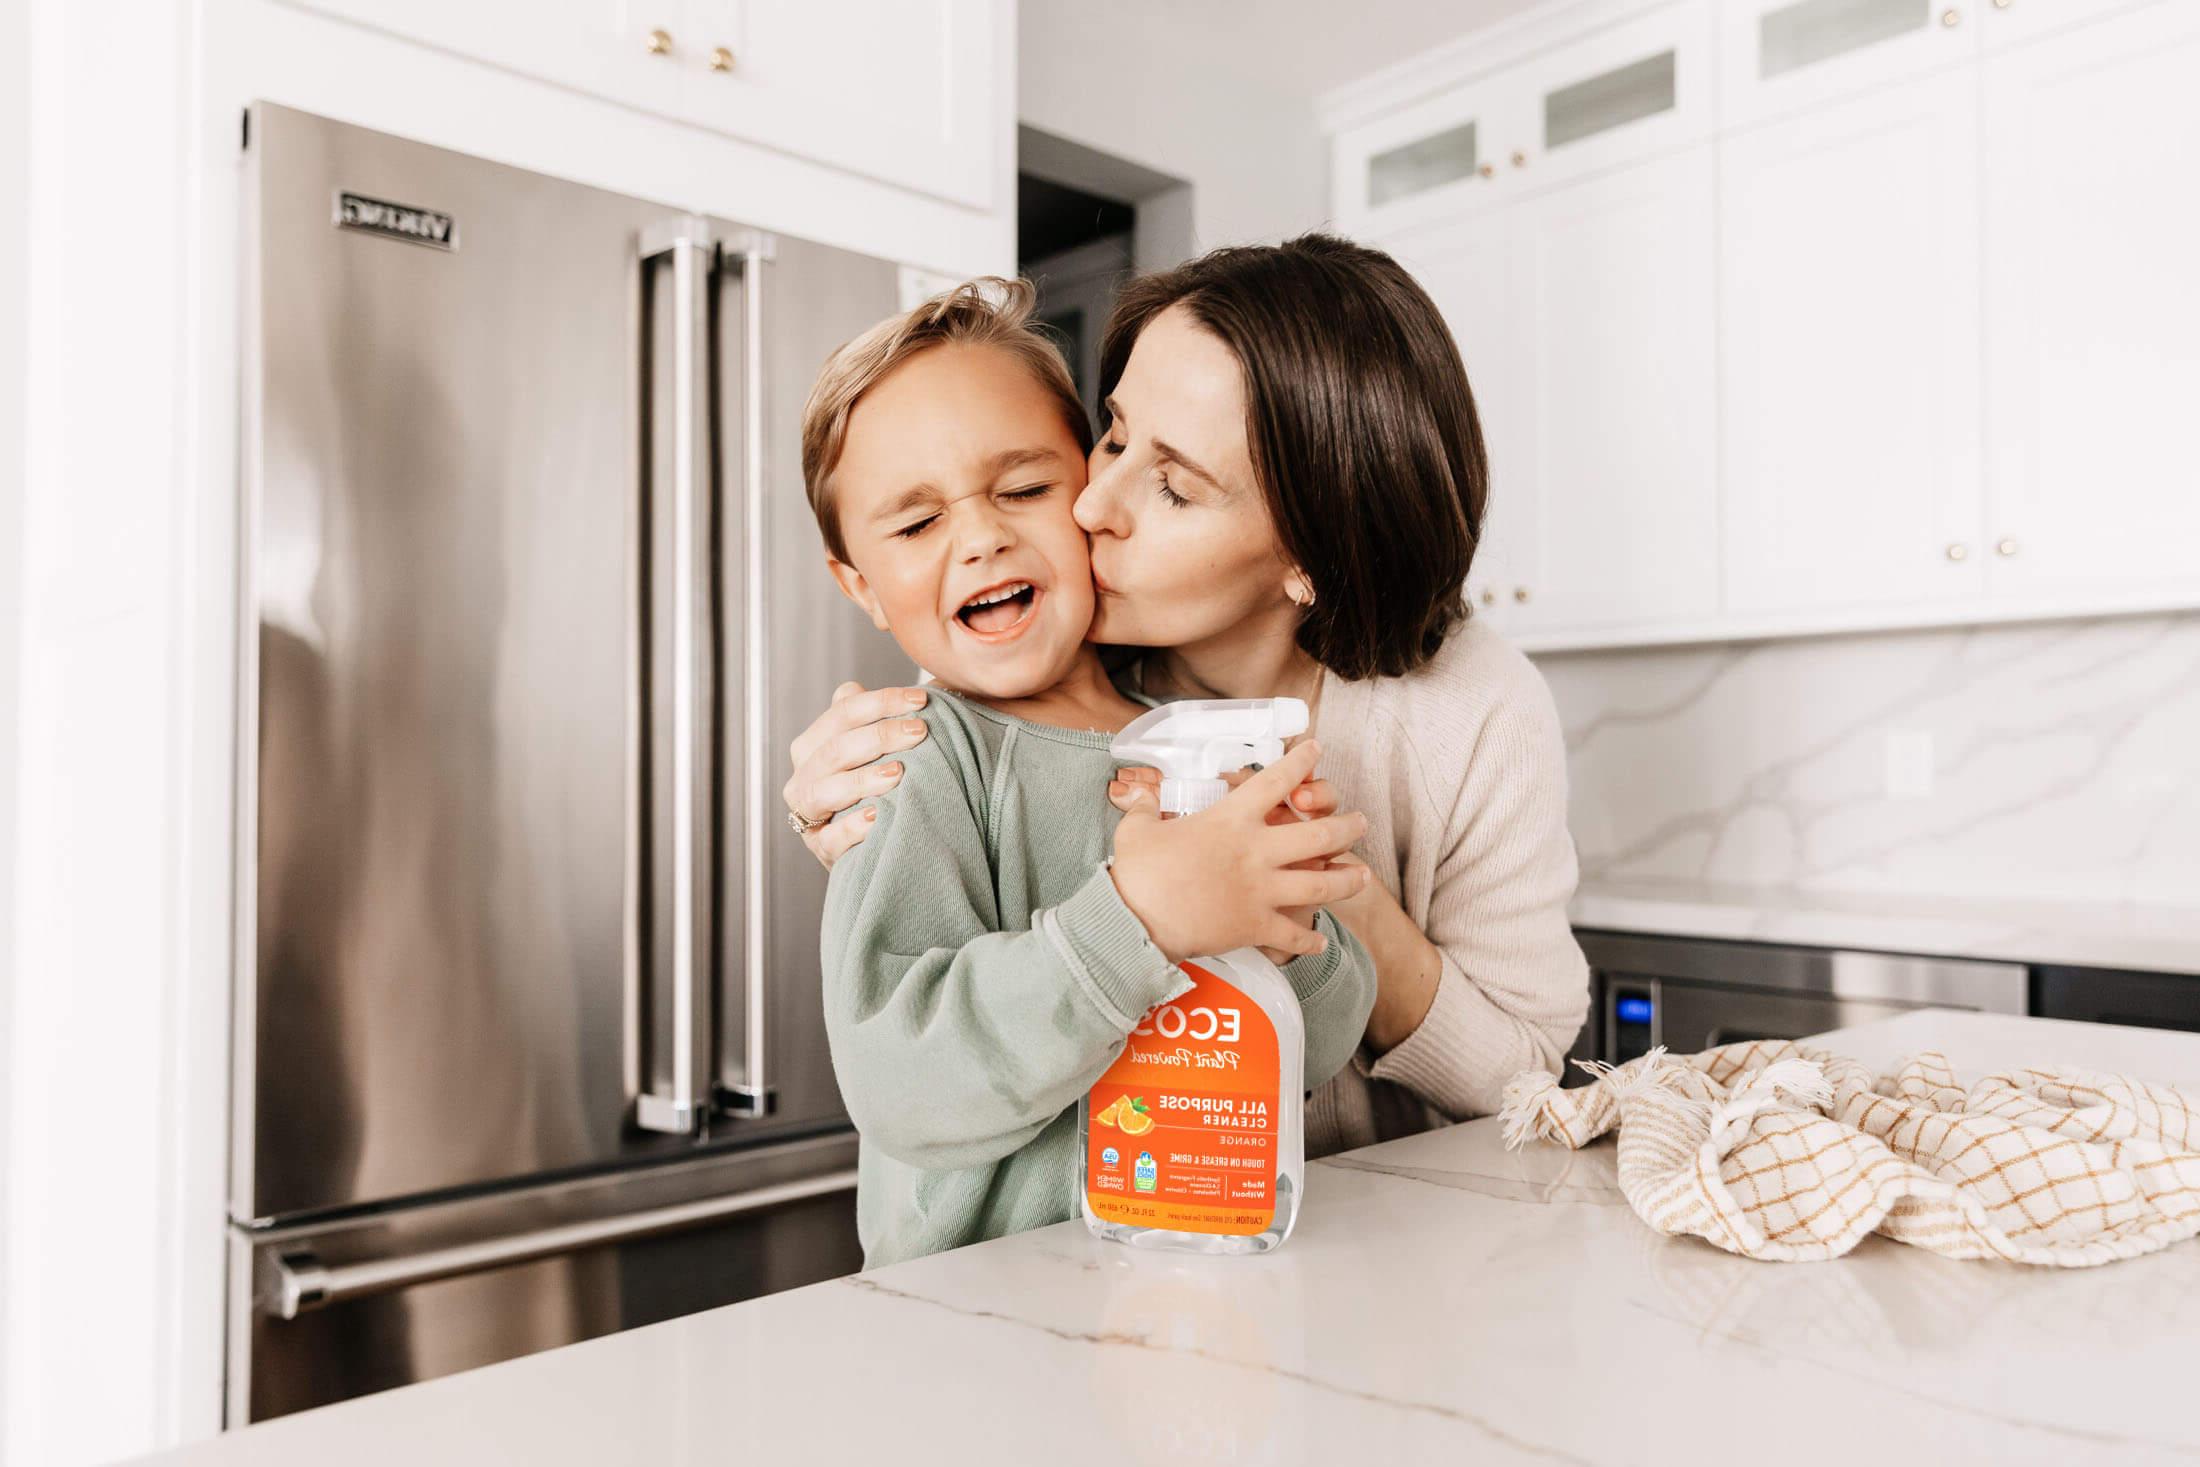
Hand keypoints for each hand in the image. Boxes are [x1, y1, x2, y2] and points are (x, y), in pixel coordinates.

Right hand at [783, 680, 930, 869]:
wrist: (866, 840)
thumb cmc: (872, 783)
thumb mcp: (869, 748)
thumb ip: (869, 718)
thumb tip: (873, 686)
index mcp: (813, 743)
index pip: (842, 712)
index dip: (881, 702)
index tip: (921, 700)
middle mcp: (804, 774)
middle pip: (836, 748)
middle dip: (879, 736)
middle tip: (919, 732)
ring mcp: (808, 813)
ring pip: (826, 790)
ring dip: (863, 780)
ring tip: (899, 773)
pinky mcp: (821, 847)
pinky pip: (832, 837)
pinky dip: (853, 827)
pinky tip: (878, 817)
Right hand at [1108, 740, 1372, 963]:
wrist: (1135, 920)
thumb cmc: (1136, 872)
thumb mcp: (1136, 829)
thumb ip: (1142, 808)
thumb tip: (1133, 793)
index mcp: (1230, 819)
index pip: (1275, 780)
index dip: (1301, 761)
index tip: (1315, 749)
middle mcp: (1255, 851)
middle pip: (1319, 833)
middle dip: (1347, 826)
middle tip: (1361, 823)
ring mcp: (1261, 890)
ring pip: (1322, 884)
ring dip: (1348, 879)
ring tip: (1364, 876)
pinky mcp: (1256, 925)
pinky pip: (1293, 934)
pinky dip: (1309, 939)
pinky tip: (1320, 941)